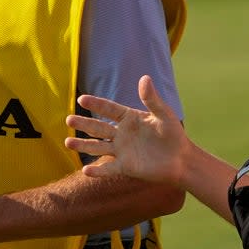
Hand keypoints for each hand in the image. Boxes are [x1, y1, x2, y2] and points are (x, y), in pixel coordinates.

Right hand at [64, 75, 189, 187]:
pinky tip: (85, 170)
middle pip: (98, 127)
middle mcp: (122, 134)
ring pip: (98, 147)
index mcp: (129, 118)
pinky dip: (97, 170)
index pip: (109, 109)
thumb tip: (144, 78)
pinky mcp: (125, 167)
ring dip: (83, 145)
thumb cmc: (173, 134)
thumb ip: (152, 99)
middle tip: (68, 119)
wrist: (181, 159)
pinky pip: (108, 169)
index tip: (82, 98)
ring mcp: (122, 151)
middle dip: (83, 123)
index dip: (96, 104)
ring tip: (67, 142)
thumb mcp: (163, 114)